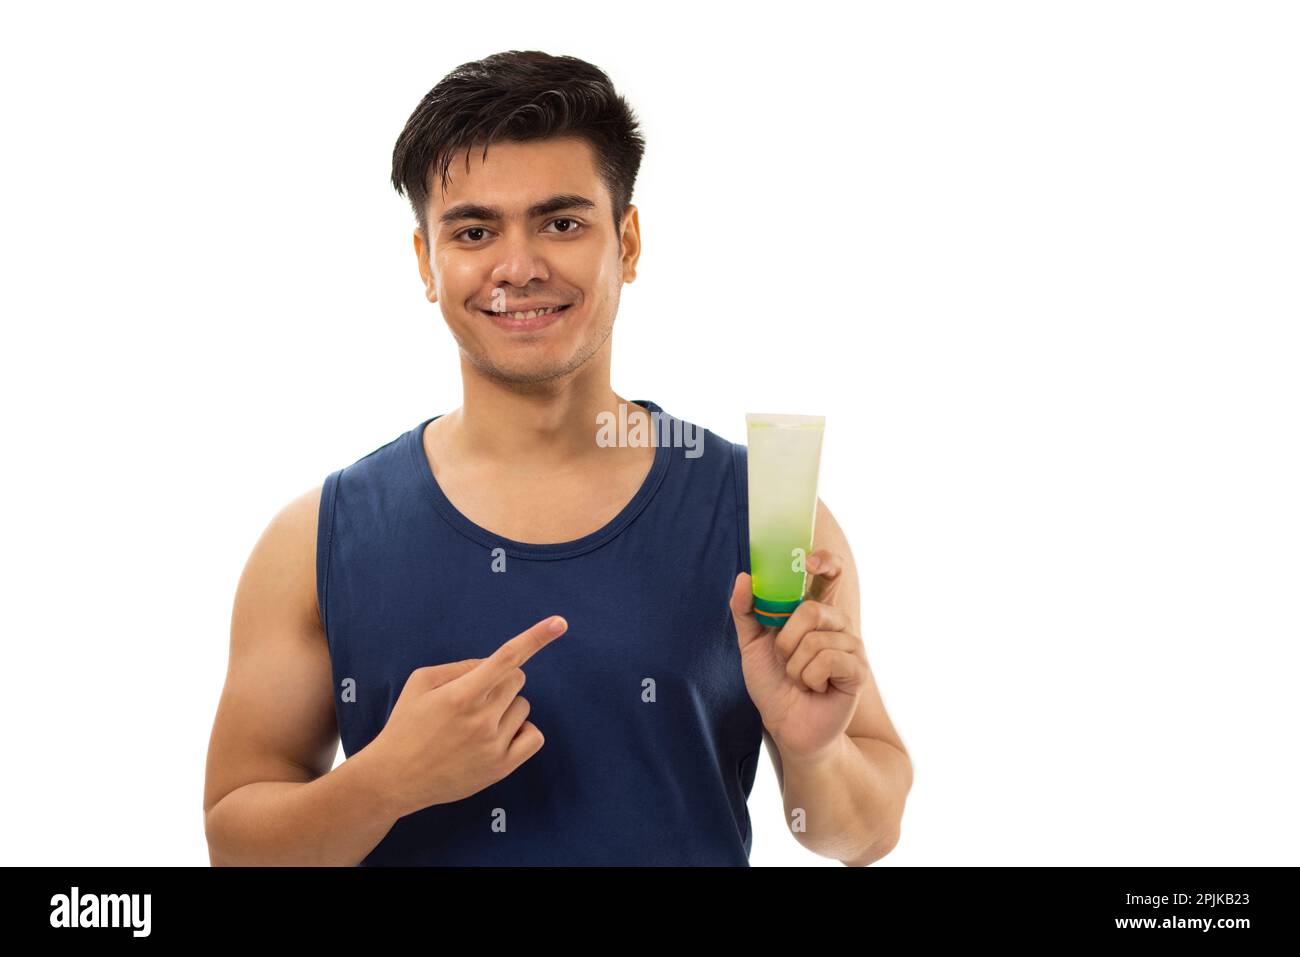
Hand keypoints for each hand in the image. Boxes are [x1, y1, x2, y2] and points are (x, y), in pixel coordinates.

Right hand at [365, 615, 566, 817]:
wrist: (395, 779)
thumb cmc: (406, 724)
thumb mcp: (420, 683)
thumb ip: (460, 666)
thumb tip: (493, 663)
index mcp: (460, 695)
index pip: (506, 658)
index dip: (535, 637)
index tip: (559, 622)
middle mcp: (480, 720)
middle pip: (517, 679)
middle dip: (500, 681)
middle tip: (473, 699)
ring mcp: (493, 746)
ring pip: (523, 706)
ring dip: (506, 707)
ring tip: (475, 724)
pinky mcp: (501, 768)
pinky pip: (534, 736)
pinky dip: (521, 731)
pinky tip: (497, 736)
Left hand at [729, 550, 867, 762]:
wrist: (786, 725)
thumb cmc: (774, 684)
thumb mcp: (751, 645)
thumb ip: (746, 610)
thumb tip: (745, 576)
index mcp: (815, 612)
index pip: (830, 574)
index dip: (825, 561)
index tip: (808, 563)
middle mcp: (836, 624)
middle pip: (812, 609)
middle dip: (786, 640)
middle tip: (784, 659)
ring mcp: (851, 646)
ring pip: (816, 639)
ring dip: (795, 666)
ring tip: (799, 679)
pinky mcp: (858, 670)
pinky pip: (828, 660)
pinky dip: (809, 677)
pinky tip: (815, 688)